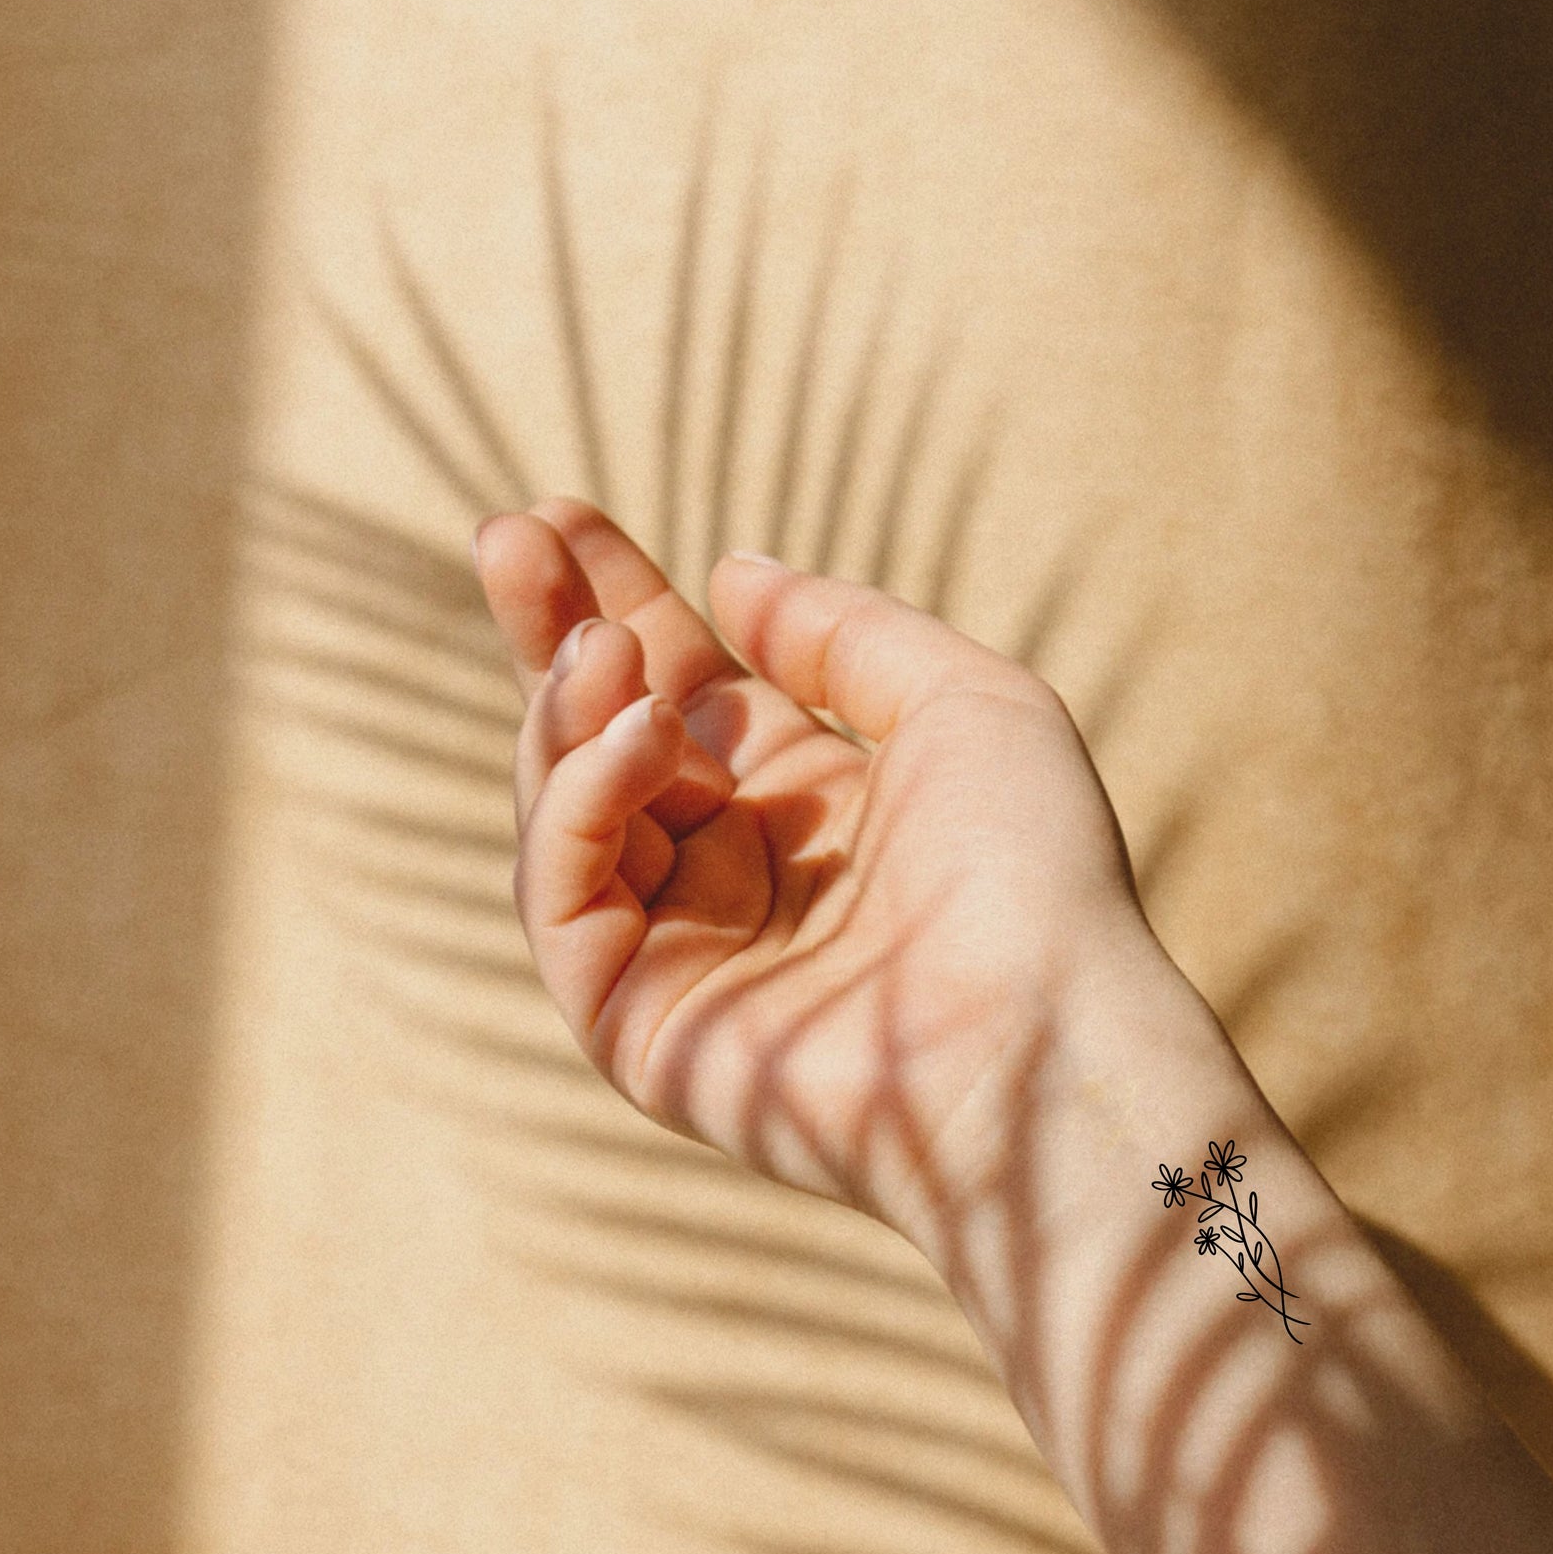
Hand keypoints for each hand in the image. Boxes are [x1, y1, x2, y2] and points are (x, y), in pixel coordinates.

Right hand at [473, 498, 1168, 1227]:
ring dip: (570, 715)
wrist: (1044, 1036)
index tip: (562, 517)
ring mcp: (680, 955)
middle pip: (601, 744)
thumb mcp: (965, 701)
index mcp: (805, 807)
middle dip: (552, 638)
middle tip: (508, 538)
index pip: (680, 695)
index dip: (620, 605)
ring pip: (565, 816)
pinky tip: (637, 737)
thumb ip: (843, 634)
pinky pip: (564, 899)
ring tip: (605, 653)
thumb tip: (732, 575)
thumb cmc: (1034, 875)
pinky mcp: (638, 1026)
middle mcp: (732, 878)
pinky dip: (580, 804)